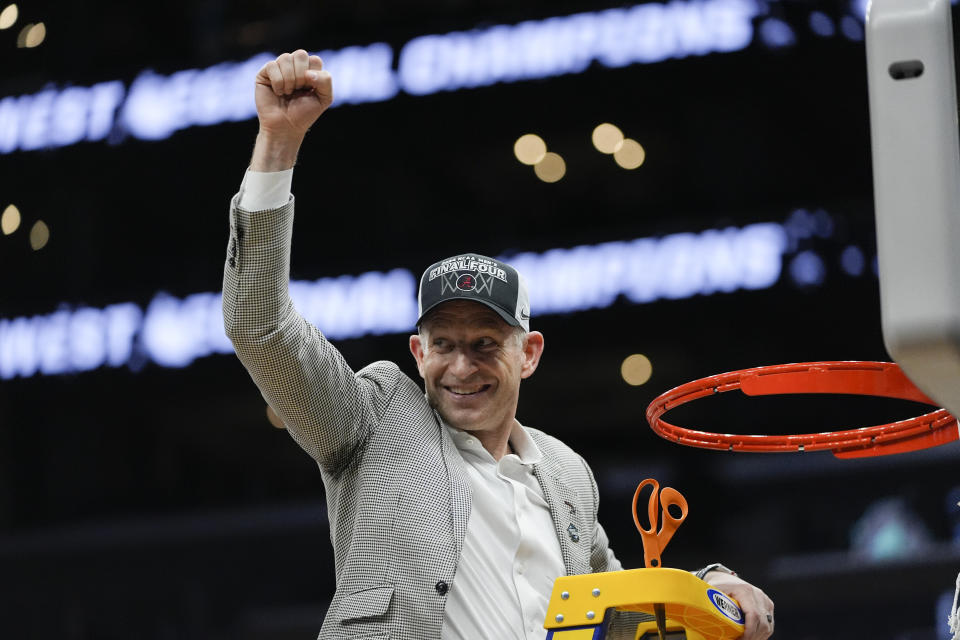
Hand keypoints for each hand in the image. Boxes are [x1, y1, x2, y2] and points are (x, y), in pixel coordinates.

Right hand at [250, 50, 332, 170]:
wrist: (286, 127)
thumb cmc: (304, 113)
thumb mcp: (324, 98)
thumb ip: (325, 81)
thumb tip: (308, 72)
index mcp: (309, 70)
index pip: (315, 60)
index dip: (314, 76)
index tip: (309, 91)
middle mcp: (294, 66)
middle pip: (301, 54)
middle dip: (301, 75)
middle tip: (298, 90)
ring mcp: (279, 68)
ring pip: (285, 58)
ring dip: (289, 80)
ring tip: (288, 93)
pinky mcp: (265, 73)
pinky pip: (272, 65)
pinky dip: (278, 82)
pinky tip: (278, 92)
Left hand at [704, 571, 773, 638]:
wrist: (724, 579)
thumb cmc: (717, 587)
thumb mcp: (712, 593)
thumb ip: (711, 604)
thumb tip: (705, 618)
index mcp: (745, 591)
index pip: (754, 615)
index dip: (749, 631)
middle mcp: (758, 595)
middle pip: (762, 623)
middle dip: (752, 637)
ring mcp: (764, 600)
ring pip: (768, 626)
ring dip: (757, 637)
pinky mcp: (767, 606)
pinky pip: (769, 624)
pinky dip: (761, 634)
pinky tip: (751, 637)